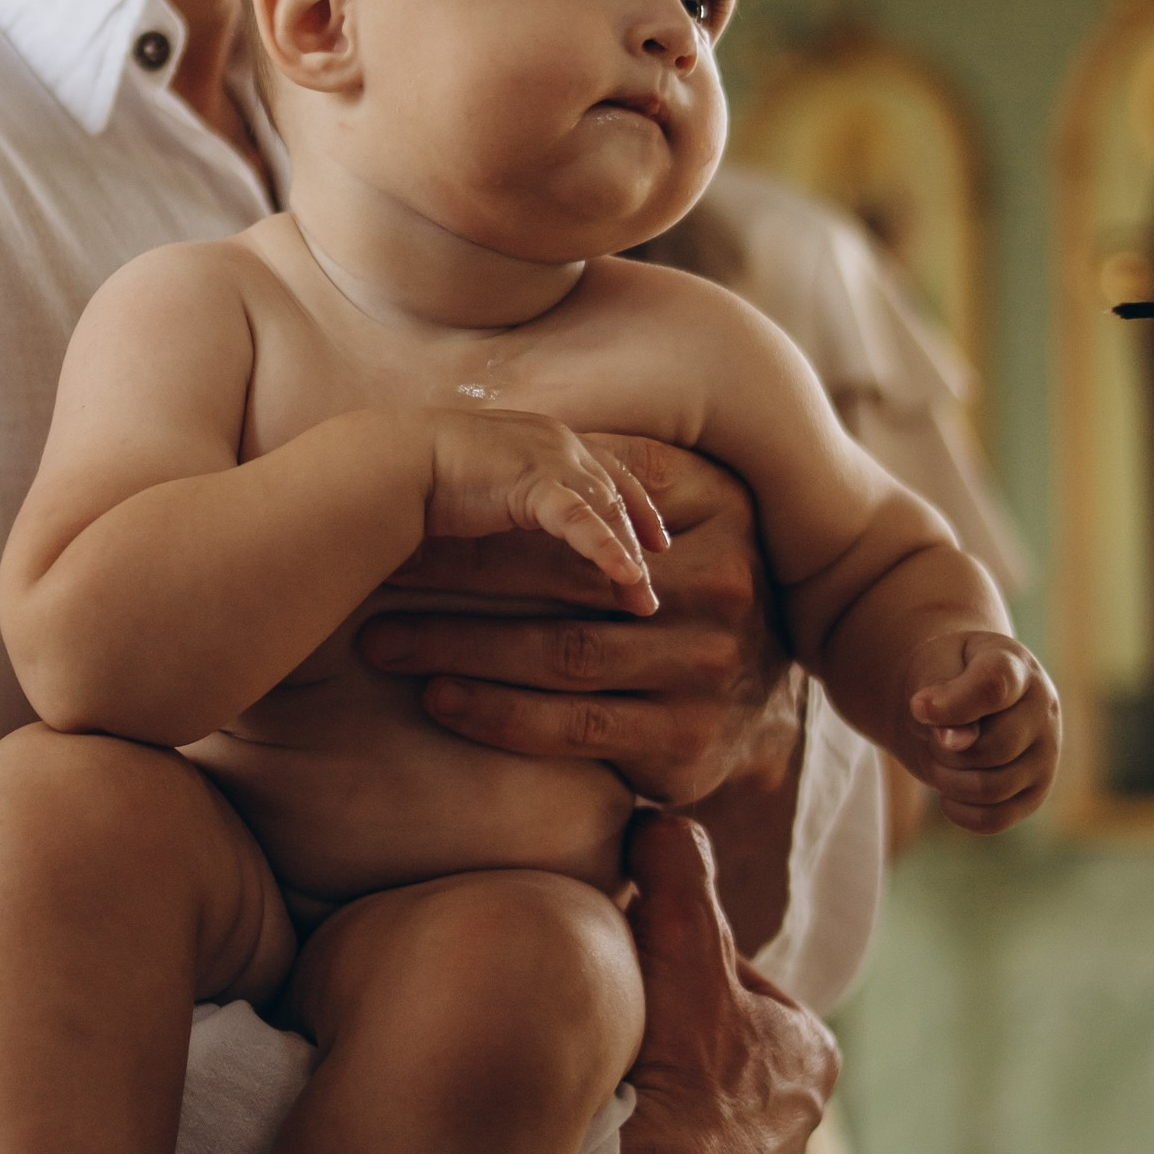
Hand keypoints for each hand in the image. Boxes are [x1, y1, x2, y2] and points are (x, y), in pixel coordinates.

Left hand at [362, 436, 796, 805]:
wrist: (771, 703)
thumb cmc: (699, 588)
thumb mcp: (688, 515)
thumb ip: (620, 471)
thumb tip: (506, 414)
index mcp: (720, 510)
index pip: (592, 496)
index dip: (499, 499)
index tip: (417, 503)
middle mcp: (722, 585)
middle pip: (565, 574)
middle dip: (460, 573)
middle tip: (382, 573)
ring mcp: (706, 666)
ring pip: (560, 652)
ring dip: (461, 647)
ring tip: (384, 641)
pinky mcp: (683, 739)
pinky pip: (572, 726)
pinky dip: (498, 713)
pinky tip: (440, 699)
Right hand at [424, 409, 668, 616]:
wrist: (389, 462)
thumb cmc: (420, 474)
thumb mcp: (480, 482)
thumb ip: (508, 494)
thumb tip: (511, 520)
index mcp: (542, 435)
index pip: (604, 467)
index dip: (632, 502)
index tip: (652, 538)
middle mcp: (555, 438)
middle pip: (616, 489)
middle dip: (641, 534)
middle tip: (654, 577)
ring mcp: (549, 455)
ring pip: (608, 508)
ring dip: (629, 555)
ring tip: (642, 600)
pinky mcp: (535, 481)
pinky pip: (584, 520)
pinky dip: (607, 549)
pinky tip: (627, 577)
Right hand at [618, 813, 836, 1153]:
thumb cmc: (677, 1078)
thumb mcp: (682, 941)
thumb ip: (679, 866)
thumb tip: (661, 819)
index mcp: (809, 1048)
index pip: (719, 966)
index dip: (663, 947)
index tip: (627, 955)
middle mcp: (793, 1110)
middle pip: (698, 1020)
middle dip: (657, 1007)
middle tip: (614, 1004)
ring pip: (677, 1072)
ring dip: (641, 1056)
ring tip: (605, 1054)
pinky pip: (660, 1121)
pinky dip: (632, 1104)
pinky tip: (608, 1097)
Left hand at [893, 631, 1057, 832]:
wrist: (953, 698)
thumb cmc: (943, 676)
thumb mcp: (934, 668)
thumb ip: (942, 694)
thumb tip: (955, 741)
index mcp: (1015, 666)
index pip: (994, 686)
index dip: (954, 705)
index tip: (918, 706)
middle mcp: (1043, 710)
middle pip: (993, 748)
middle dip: (946, 749)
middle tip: (931, 734)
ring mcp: (1046, 754)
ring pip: (992, 788)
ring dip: (948, 780)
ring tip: (939, 759)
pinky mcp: (1035, 792)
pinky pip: (995, 819)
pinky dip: (961, 812)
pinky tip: (947, 793)